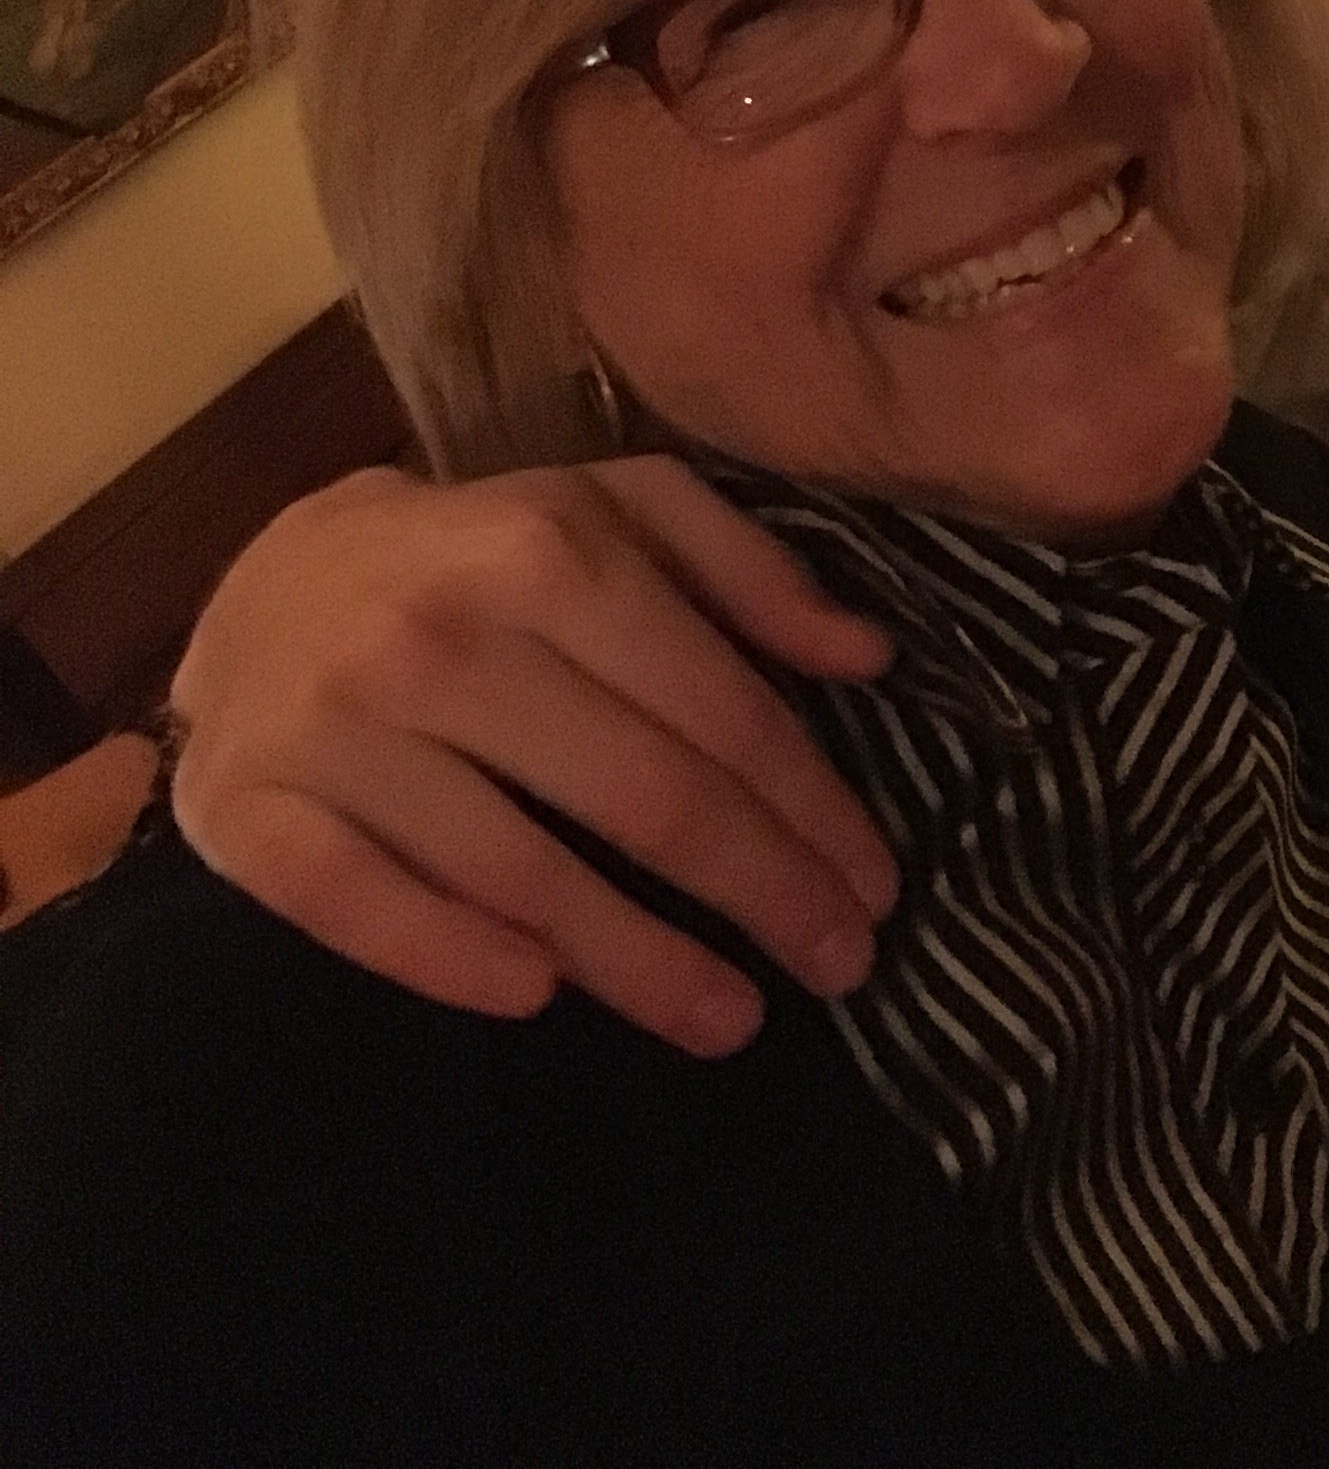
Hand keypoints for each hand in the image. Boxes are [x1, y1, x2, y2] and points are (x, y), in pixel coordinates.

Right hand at [169, 461, 897, 1056]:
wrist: (271, 579)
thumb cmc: (485, 554)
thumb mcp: (620, 512)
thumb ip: (749, 571)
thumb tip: (869, 655)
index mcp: (551, 550)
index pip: (717, 710)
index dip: (811, 809)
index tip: (875, 889)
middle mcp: (446, 635)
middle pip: (643, 798)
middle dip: (761, 894)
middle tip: (840, 971)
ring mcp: (341, 727)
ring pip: (521, 875)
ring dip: (640, 965)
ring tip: (731, 1019)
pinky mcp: (250, 807)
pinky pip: (365, 908)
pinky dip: (454, 959)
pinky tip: (539, 997)